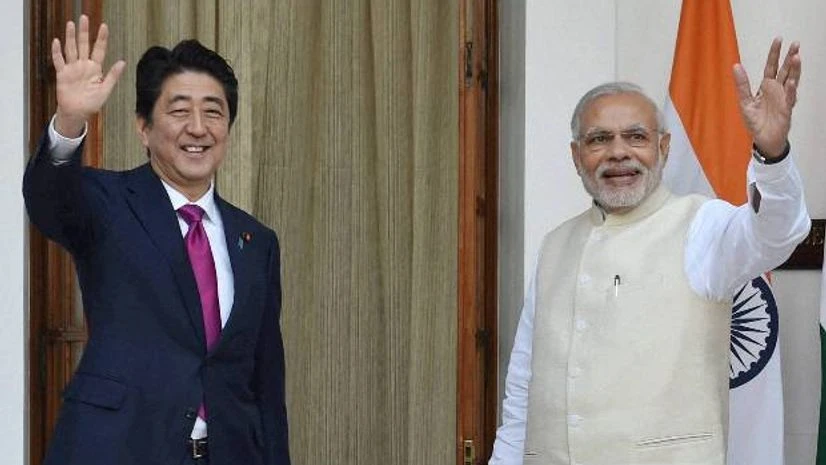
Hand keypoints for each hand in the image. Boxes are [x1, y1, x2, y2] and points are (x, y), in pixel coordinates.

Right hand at [52, 15, 125, 137]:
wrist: (77, 113)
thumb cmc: (92, 103)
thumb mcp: (105, 90)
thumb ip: (113, 76)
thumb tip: (123, 62)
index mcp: (95, 69)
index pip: (99, 50)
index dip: (101, 38)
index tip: (104, 26)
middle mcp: (83, 65)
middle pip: (83, 45)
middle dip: (84, 32)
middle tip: (84, 18)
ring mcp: (72, 68)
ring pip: (71, 49)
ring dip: (70, 37)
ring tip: (70, 24)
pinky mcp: (62, 74)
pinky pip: (59, 61)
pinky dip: (57, 52)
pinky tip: (57, 41)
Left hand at [733, 38, 800, 157]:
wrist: (763, 139)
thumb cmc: (755, 121)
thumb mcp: (744, 101)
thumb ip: (742, 84)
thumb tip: (735, 66)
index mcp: (766, 86)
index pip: (771, 66)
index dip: (774, 54)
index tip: (779, 39)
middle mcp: (777, 90)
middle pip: (784, 70)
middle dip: (789, 57)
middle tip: (795, 43)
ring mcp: (783, 98)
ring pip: (791, 80)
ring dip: (794, 69)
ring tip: (797, 57)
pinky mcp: (786, 109)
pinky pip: (790, 98)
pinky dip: (790, 90)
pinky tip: (791, 81)